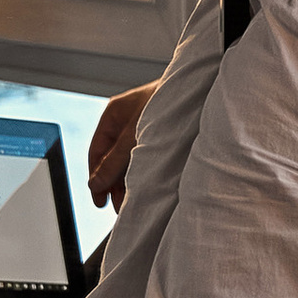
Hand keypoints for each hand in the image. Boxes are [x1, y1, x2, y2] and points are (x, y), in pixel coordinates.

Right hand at [88, 80, 159, 209]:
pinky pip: (147, 156)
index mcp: (114, 114)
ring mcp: (145, 127)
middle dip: (115, 183)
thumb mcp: (135, 136)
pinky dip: (145, 171)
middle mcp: (127, 120)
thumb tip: (95, 184)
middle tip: (120, 206)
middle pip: (113, 158)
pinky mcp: (163, 134)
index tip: (99, 200)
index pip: (97, 151)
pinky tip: (148, 186)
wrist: (202, 90)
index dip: (96, 177)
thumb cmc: (169, 101)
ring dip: (130, 180)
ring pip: (130, 159)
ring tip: (135, 201)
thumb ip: (115, 161)